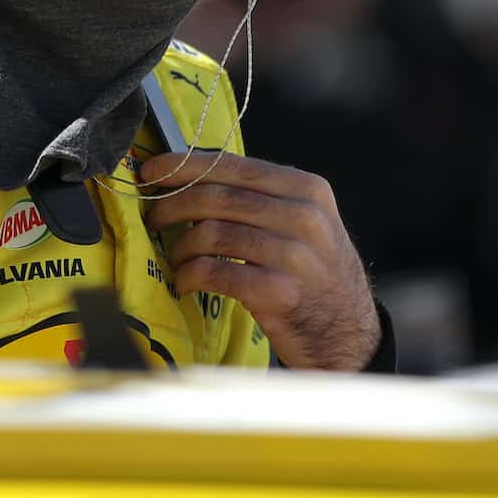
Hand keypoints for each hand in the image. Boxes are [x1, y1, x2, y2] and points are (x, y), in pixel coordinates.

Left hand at [139, 151, 380, 370]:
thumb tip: (191, 178)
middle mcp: (304, 216)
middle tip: (153, 219)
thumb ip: (262, 198)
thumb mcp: (304, 223)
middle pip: (217, 198)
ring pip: (211, 234)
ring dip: (181, 247)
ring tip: (176, 258)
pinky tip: (185, 282)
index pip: (234, 165)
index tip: (150, 171)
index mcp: (307, 189)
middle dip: (172, 205)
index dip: (184, 166)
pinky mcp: (279, 293)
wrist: (347, 332)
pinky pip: (214, 273)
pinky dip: (189, 275)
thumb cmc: (313, 273)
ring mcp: (294, 255)